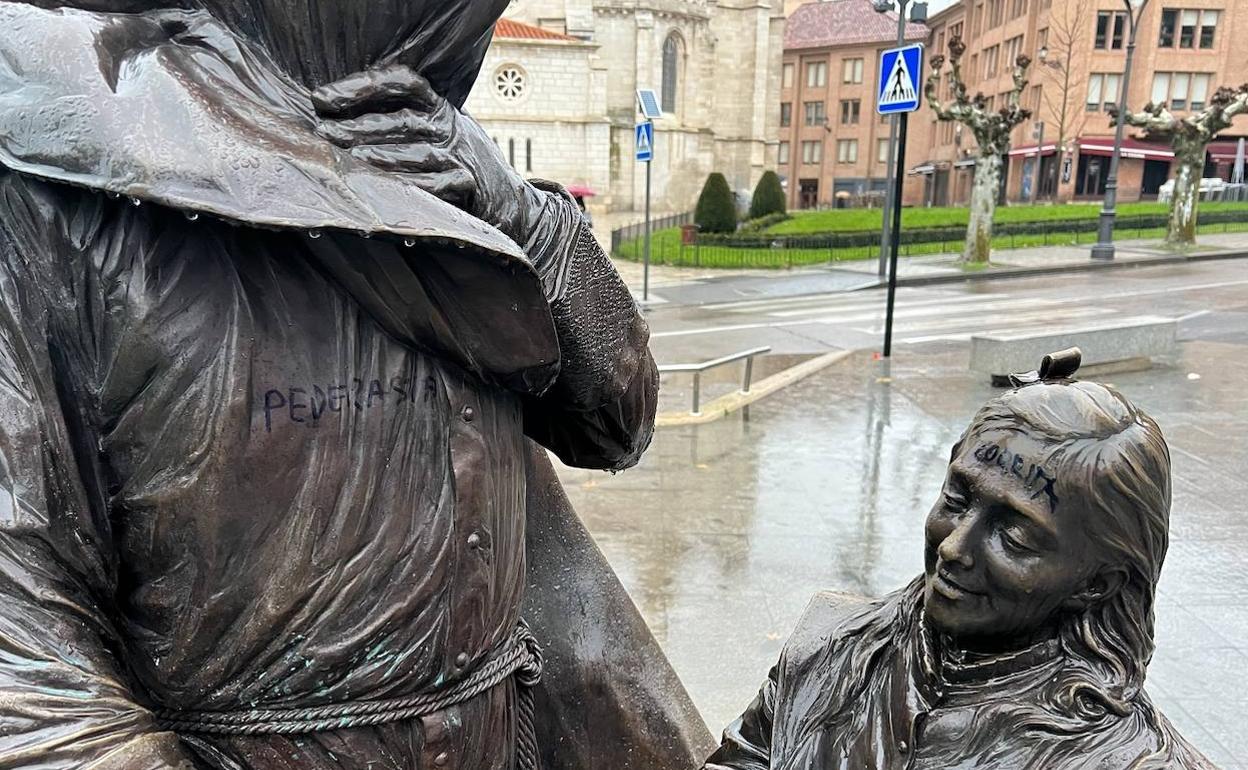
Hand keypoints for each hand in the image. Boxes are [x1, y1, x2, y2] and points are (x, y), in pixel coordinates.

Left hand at [312, 64, 476, 205]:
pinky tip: (385, 188)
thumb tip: (334, 113)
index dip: (362, 85)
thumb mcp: (436, 130)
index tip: (323, 98)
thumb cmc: (457, 161)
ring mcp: (461, 155)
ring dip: (380, 156)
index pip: (402, 82)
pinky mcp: (468, 184)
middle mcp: (450, 126)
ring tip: (349, 159)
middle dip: (359, 126)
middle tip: (324, 133)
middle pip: (402, 119)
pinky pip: (436, 185)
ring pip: (417, 153)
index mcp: (439, 105)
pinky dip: (410, 185)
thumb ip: (401, 118)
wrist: (506, 197)